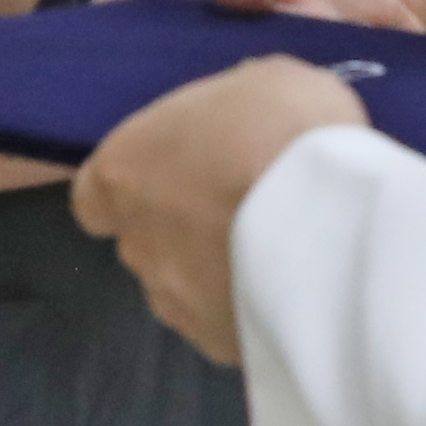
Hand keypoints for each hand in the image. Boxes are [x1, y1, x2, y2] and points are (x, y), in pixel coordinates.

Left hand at [73, 56, 365, 360]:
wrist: (332, 221)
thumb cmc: (282, 131)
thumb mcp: (264, 81)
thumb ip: (231, 106)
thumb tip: (239, 119)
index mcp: (124, 172)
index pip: (94, 197)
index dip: (131, 191)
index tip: (174, 181)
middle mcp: (136, 243)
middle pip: (146, 241)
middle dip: (184, 229)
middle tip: (244, 208)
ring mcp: (175, 301)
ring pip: (185, 288)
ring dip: (218, 272)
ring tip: (277, 252)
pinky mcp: (219, 345)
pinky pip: (228, 323)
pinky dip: (252, 309)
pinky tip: (296, 290)